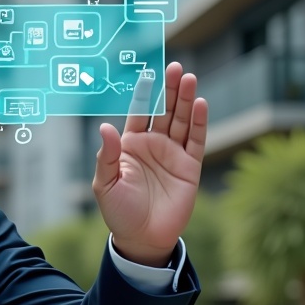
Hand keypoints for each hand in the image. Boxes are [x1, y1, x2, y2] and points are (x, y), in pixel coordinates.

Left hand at [93, 62, 206, 265]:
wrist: (142, 237)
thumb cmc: (119, 211)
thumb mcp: (105, 183)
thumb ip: (106, 155)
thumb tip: (104, 127)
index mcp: (130, 146)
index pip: (139, 113)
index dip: (145, 95)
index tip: (149, 74)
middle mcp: (153, 145)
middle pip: (163, 111)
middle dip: (170, 90)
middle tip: (176, 68)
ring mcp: (172, 154)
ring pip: (181, 121)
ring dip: (186, 100)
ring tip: (189, 78)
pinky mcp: (190, 166)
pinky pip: (195, 140)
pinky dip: (198, 122)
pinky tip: (200, 104)